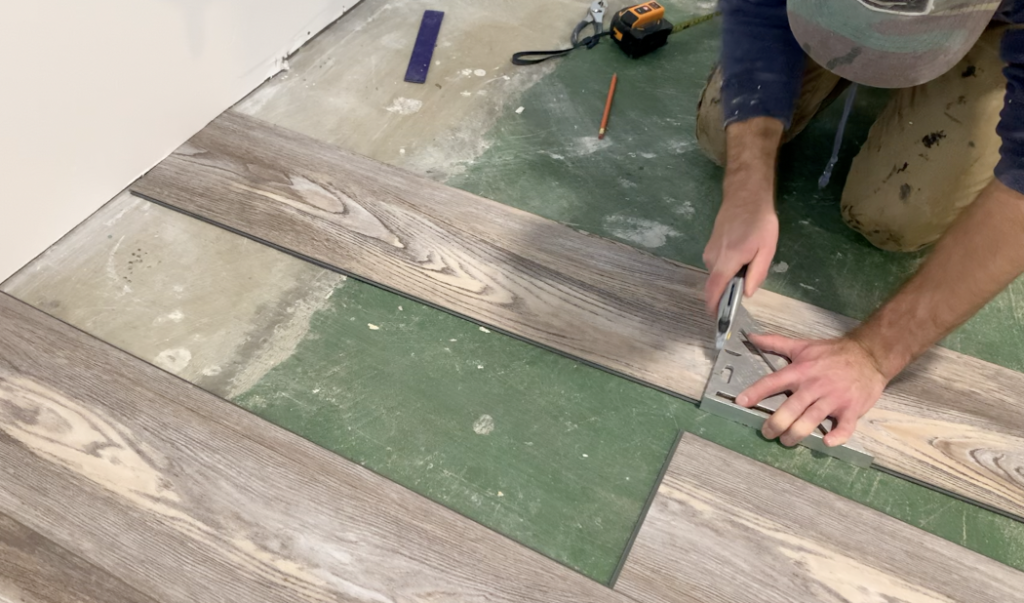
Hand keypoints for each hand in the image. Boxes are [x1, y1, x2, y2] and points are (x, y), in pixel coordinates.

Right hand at [703, 192, 777, 313]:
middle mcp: (713, 258)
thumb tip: (746, 294)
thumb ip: (757, 274)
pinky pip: (717, 265)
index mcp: (727, 261)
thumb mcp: (766, 249)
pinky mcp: (710, 246)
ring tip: (747, 266)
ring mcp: (709, 251)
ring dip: (728, 278)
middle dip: (726, 293)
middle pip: (715, 284)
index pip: (714, 289)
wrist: (745, 196)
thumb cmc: (759, 222)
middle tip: (745, 289)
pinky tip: (741, 257)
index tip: (718, 320)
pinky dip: (726, 269)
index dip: (714, 307)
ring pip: (717, 274)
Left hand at [736, 332, 888, 446]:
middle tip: (766, 433)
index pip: (773, 382)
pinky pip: (845, 427)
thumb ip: (775, 343)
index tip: (740, 403)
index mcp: (801, 371)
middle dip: (775, 424)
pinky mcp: (851, 409)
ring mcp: (833, 399)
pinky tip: (826, 443)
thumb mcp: (802, 346)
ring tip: (786, 441)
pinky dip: (837, 437)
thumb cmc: (832, 353)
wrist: (869, 355)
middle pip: (790, 408)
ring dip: (795, 435)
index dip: (755, 392)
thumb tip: (750, 336)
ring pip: (810, 421)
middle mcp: (814, 386)